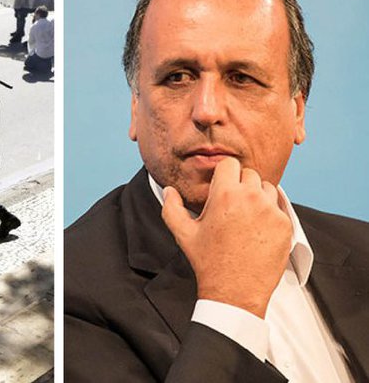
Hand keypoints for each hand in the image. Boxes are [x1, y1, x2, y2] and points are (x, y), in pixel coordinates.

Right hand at [161, 158, 291, 318]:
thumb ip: (171, 207)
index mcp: (225, 195)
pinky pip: (279, 208)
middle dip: (241, 185)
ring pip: (267, 188)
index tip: (221, 185)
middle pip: (250, 174)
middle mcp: (251, 198)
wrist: (235, 290)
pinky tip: (257, 229)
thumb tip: (169, 191)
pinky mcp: (285, 225)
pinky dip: (270, 214)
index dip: (224, 173)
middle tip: (232, 205)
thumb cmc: (208, 262)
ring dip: (258, 196)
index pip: (229, 164)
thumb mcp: (183, 234)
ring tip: (246, 216)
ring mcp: (271, 211)